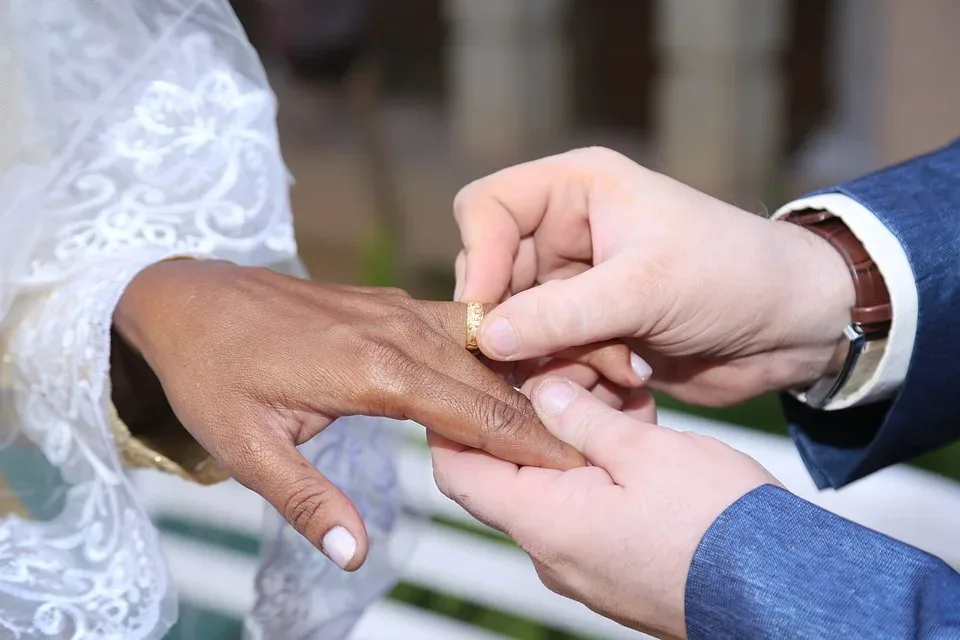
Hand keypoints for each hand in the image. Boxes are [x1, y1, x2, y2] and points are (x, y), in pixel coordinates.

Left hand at [113, 259, 584, 569]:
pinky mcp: (388, 305)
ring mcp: (396, 310)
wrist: (187, 296)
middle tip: (601, 443)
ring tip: (576, 407)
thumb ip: (306, 501)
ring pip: (483, 344)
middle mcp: (398, 331)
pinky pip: (458, 326)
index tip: (580, 465)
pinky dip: (494, 352)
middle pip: (494, 374)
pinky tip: (513, 371)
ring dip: (528, 375)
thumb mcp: (246, 448)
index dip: (532, 442)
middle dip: (549, 411)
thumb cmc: (212, 374)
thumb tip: (356, 555)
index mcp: (373, 370)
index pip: (476, 410)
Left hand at [430, 378, 778, 638]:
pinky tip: (632, 434)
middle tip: (552, 373)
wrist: (781, 590)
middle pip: (507, 475)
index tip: (462, 382)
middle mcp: (552, 552)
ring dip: (570, 441)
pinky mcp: (615, 567)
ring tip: (607, 397)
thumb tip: (545, 393)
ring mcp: (584, 565)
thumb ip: (583, 418)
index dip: (450, 424)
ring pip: (553, 488)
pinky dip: (597, 470)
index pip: (459, 472)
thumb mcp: (644, 450)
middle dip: (525, 419)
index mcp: (545, 521)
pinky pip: (587, 510)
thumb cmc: (716, 524)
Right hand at [453, 147, 854, 405]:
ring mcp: (576, 285)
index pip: (487, 207)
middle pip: (495, 279)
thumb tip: (485, 338)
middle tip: (546, 360)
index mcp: (576, 190)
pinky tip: (628, 377)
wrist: (793, 327)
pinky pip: (549, 359)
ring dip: (556, 359)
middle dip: (521, 325)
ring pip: (519, 329)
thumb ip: (560, 314)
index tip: (488, 313)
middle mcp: (566, 233)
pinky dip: (576, 378)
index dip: (478, 257)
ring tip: (615, 365)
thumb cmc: (733, 276)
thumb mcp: (645, 288)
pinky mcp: (589, 331)